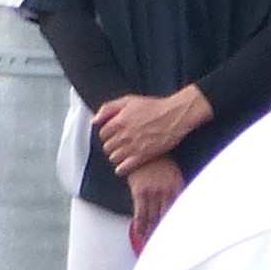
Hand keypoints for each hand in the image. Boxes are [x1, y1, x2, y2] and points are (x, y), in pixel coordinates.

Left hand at [94, 84, 211, 173]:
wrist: (175, 116)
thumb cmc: (154, 107)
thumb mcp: (129, 100)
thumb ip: (108, 108)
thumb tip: (95, 120)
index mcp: (119, 121)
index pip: (102, 133)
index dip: (106, 135)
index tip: (112, 136)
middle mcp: (124, 134)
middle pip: (107, 146)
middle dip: (110, 146)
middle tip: (117, 146)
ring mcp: (133, 146)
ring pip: (114, 157)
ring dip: (115, 157)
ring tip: (121, 155)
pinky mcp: (144, 156)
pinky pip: (125, 167)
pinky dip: (121, 169)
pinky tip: (122, 168)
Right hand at [126, 156, 183, 252]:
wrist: (140, 145)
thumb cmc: (159, 160)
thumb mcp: (174, 174)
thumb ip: (177, 190)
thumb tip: (182, 207)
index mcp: (179, 187)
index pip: (181, 211)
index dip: (179, 226)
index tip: (181, 239)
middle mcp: (168, 191)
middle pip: (168, 218)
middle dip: (167, 233)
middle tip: (167, 248)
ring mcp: (153, 192)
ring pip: (154, 219)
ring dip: (152, 234)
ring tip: (152, 245)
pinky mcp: (139, 192)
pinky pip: (140, 214)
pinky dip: (140, 226)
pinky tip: (140, 235)